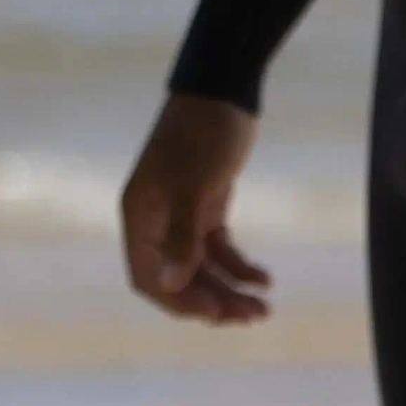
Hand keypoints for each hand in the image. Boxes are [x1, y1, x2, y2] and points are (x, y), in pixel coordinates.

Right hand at [119, 93, 271, 325]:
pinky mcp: (206, 207)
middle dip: (214, 300)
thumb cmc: (202, 134)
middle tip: (252, 316)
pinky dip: (240, 266)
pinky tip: (265, 278)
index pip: (149, 278)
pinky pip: (219, 249)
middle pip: (180, 279)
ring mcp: (181, 215)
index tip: (215, 311)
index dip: (179, 300)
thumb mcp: (193, 185)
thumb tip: (170, 284)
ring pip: (202, 268)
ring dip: (231, 289)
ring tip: (264, 308)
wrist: (224, 90)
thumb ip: (181, 237)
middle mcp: (156, 221)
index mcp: (140, 216)